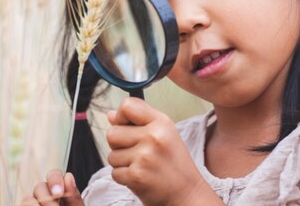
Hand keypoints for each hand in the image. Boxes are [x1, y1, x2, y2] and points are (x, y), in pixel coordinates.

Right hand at [21, 169, 84, 205]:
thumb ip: (73, 198)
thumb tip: (68, 175)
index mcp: (58, 190)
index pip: (54, 174)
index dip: (55, 179)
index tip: (59, 192)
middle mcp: (43, 196)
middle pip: (39, 187)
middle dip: (47, 198)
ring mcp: (33, 205)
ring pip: (27, 200)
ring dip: (35, 205)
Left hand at [106, 98, 221, 205]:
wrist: (187, 194)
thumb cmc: (174, 164)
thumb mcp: (164, 135)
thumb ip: (137, 122)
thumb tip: (111, 115)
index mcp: (161, 122)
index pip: (127, 105)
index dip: (120, 117)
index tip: (126, 126)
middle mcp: (153, 136)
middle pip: (112, 133)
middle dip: (119, 145)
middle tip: (136, 153)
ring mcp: (145, 156)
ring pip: (111, 155)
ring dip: (122, 163)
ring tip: (141, 166)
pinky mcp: (137, 175)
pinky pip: (114, 172)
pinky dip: (124, 178)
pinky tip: (140, 177)